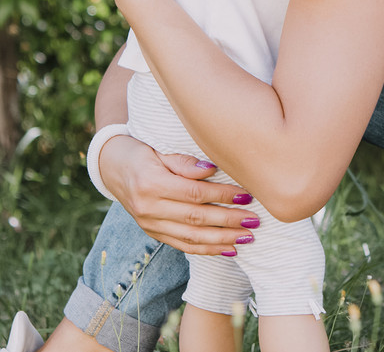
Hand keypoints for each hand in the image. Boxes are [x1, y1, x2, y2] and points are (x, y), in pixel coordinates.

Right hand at [99, 134, 257, 253]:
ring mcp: (150, 225)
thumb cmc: (142, 153)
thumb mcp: (159, 150)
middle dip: (228, 222)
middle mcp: (149, 209)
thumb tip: (212, 170)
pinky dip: (206, 250)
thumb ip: (184, 162)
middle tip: (254, 221)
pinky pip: (182, 246)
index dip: (222, 196)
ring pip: (191, 238)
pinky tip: (227, 249)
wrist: (112, 169)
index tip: (247, 195)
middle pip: (195, 219)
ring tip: (246, 238)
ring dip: (222, 240)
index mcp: (152, 184)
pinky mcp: (153, 234)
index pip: (194, 193)